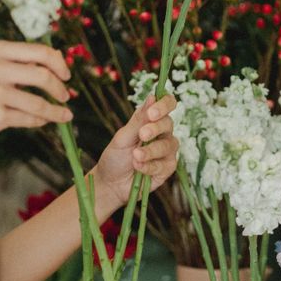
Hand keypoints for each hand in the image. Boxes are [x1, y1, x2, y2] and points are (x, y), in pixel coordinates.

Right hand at [0, 40, 71, 151]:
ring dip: (56, 111)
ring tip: (64, 115)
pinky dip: (41, 121)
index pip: (39, 51)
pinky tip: (44, 121)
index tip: (66, 74)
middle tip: (65, 96)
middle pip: (43, 75)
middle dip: (60, 88)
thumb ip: (18, 62)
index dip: (59, 63)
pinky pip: (29, 119)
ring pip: (39, 102)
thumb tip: (58, 60)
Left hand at [92, 95, 178, 212]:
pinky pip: (164, 164)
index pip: (167, 104)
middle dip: (155, 128)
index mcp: (151, 120)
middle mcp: (162, 133)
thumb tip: (152, 97)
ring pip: (168, 145)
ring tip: (134, 156)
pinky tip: (137, 168)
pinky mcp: (167, 168)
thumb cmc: (116, 156)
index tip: (152, 113)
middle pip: (169, 123)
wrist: (111, 183)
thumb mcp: (123, 137)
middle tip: (141, 135)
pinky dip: (149, 166)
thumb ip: (138, 120)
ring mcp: (167, 151)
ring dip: (150, 151)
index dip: (164, 105)